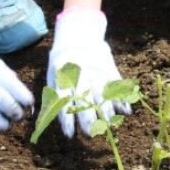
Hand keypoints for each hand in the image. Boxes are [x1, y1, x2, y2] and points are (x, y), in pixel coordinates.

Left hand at [46, 7, 131, 137]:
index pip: (64, 100)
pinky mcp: (109, 68)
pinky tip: (126, 111)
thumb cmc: (62, 62)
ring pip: (102, 91)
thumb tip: (44, 121)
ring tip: (108, 124)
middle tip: (90, 133)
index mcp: (63, 76)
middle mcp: (80, 74)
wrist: (79, 34)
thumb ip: (51, 96)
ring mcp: (96, 70)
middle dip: (88, 116)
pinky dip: (122, 97)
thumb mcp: (52, 75)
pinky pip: (116, 85)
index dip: (66, 118)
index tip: (69, 134)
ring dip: (106, 109)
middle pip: (85, 97)